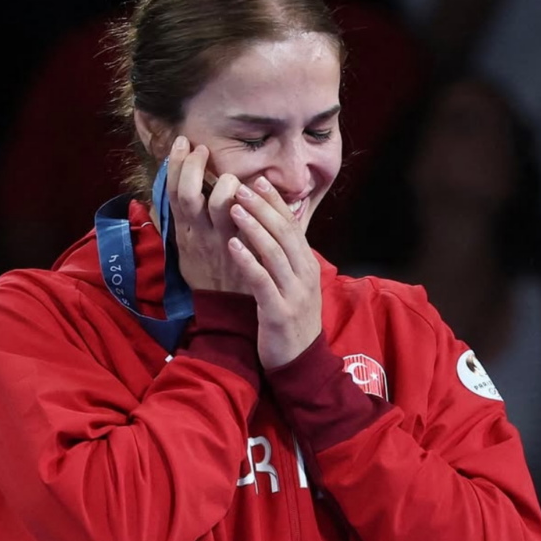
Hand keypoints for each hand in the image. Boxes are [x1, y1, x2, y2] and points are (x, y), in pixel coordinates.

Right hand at [165, 137, 251, 293]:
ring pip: (217, 205)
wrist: (225, 311)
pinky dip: (248, 205)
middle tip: (201, 148)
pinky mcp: (242, 251)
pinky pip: (244, 223)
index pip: (172, 192)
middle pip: (187, 194)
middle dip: (192, 167)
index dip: (175, 166)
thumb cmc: (208, 275)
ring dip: (223, 185)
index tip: (181, 143)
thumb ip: (182, 222)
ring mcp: (220, 242)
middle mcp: (198, 234)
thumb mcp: (186, 250)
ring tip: (231, 176)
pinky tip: (255, 192)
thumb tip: (169, 197)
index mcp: (184, 231)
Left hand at [228, 178, 322, 369]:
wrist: (299, 361)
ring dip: (255, 227)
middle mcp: (305, 275)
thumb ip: (285, 256)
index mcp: (308, 265)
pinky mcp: (279, 312)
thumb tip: (273, 226)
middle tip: (241, 186)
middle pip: (285, 233)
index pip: (293, 225)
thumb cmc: (290, 318)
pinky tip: (232, 245)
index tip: (258, 180)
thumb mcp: (294, 284)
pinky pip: (263, 280)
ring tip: (234, 207)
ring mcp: (294, 293)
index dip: (275, 202)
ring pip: (275, 253)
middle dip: (263, 207)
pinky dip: (248, 260)